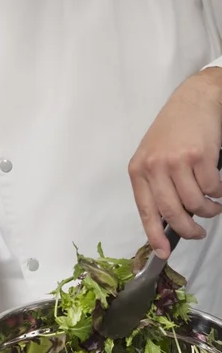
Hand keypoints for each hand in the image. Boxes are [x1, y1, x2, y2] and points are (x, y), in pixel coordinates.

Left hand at [129, 68, 221, 258]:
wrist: (194, 100)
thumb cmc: (173, 130)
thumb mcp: (153, 156)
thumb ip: (155, 185)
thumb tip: (167, 220)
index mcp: (139, 170)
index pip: (145, 210)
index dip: (154, 235)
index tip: (163, 252)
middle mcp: (154, 166)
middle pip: (173, 212)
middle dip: (188, 230)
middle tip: (198, 233)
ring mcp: (177, 161)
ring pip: (196, 203)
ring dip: (209, 211)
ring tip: (213, 207)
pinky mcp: (200, 156)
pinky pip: (213, 189)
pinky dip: (220, 194)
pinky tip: (219, 189)